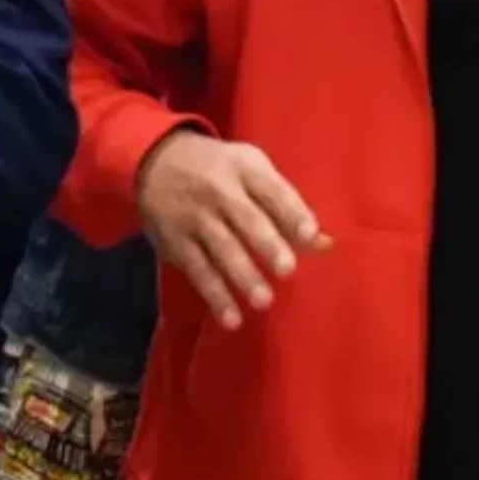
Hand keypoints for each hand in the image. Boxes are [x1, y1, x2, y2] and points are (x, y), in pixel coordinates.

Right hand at [133, 129, 333, 329]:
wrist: (152, 161)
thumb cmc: (219, 170)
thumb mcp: (253, 171)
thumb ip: (287, 206)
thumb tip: (326, 244)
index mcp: (245, 168)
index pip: (272, 189)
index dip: (292, 211)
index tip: (310, 234)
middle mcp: (219, 190)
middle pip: (245, 218)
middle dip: (266, 244)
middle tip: (286, 270)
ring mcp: (194, 217)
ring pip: (220, 248)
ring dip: (242, 275)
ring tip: (263, 300)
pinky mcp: (175, 241)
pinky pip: (197, 270)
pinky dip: (214, 295)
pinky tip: (231, 318)